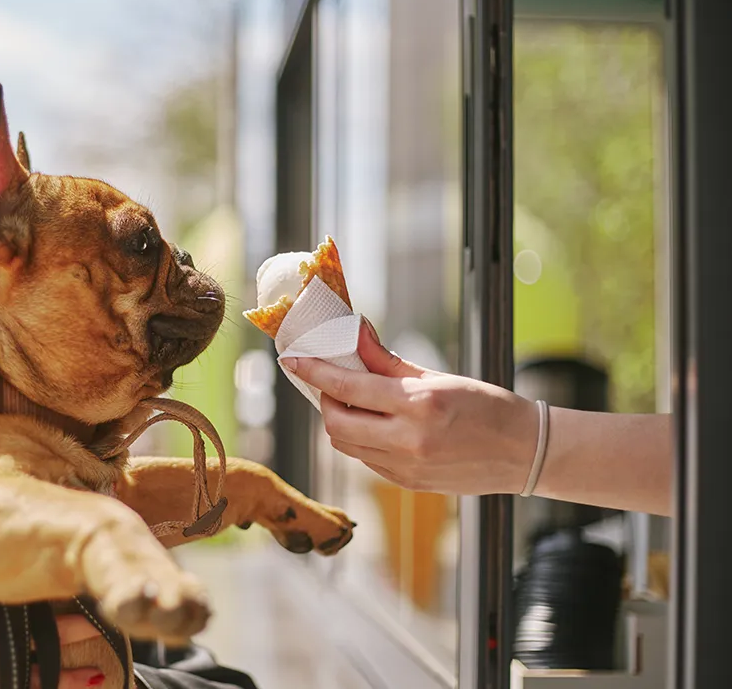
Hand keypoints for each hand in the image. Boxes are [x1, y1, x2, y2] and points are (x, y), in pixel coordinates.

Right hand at [0, 450, 105, 688]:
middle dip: (83, 607)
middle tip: (117, 589)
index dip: (56, 561)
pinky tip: (100, 679)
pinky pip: (34, 687)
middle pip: (49, 618)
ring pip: (51, 658)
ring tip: (120, 635)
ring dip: (85, 649)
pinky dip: (68, 684)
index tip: (85, 545)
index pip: (23, 573)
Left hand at [284, 319, 538, 495]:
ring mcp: (406, 467)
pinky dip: (360, 439)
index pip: (349, 387)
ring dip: (339, 421)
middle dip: (325, 399)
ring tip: (352, 401)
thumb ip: (387, 361)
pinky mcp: (407, 483)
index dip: (315, 371)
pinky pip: (365, 459)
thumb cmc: (486, 406)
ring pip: (346, 444)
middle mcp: (408, 439)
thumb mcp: (436, 375)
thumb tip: (355, 335)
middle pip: (336, 422)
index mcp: (418, 404)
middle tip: (332, 382)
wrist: (524, 452)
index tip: (293, 359)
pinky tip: (373, 424)